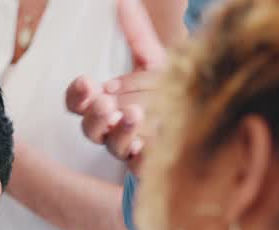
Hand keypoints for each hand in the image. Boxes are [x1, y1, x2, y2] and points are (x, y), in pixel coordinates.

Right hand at [65, 0, 171, 171]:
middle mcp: (110, 128)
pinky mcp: (149, 164)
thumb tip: (123, 1)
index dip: (77, 95)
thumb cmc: (168, 90)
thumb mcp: (153, 60)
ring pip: (113, 145)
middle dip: (95, 114)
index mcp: (104, 103)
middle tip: (105, 103)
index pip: (77, 102)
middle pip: (90, 126)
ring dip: (119, 131)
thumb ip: (136, 34)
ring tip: (134, 114)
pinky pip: (140, 163)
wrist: (200, 120)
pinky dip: (143, 153)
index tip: (86, 81)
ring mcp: (129, 148)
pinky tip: (150, 141)